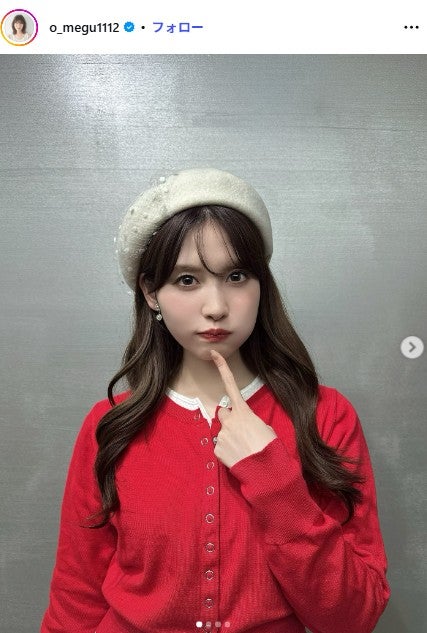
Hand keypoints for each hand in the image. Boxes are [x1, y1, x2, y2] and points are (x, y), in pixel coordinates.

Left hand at [210, 350, 276, 467]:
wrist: (265, 470)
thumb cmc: (270, 448)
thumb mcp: (265, 429)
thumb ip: (251, 422)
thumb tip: (243, 426)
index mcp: (244, 412)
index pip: (231, 385)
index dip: (222, 368)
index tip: (213, 354)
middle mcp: (230, 420)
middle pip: (223, 413)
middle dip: (229, 420)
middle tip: (241, 433)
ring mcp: (222, 434)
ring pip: (222, 431)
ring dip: (229, 437)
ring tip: (243, 448)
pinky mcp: (217, 448)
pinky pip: (219, 446)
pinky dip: (226, 450)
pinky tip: (237, 456)